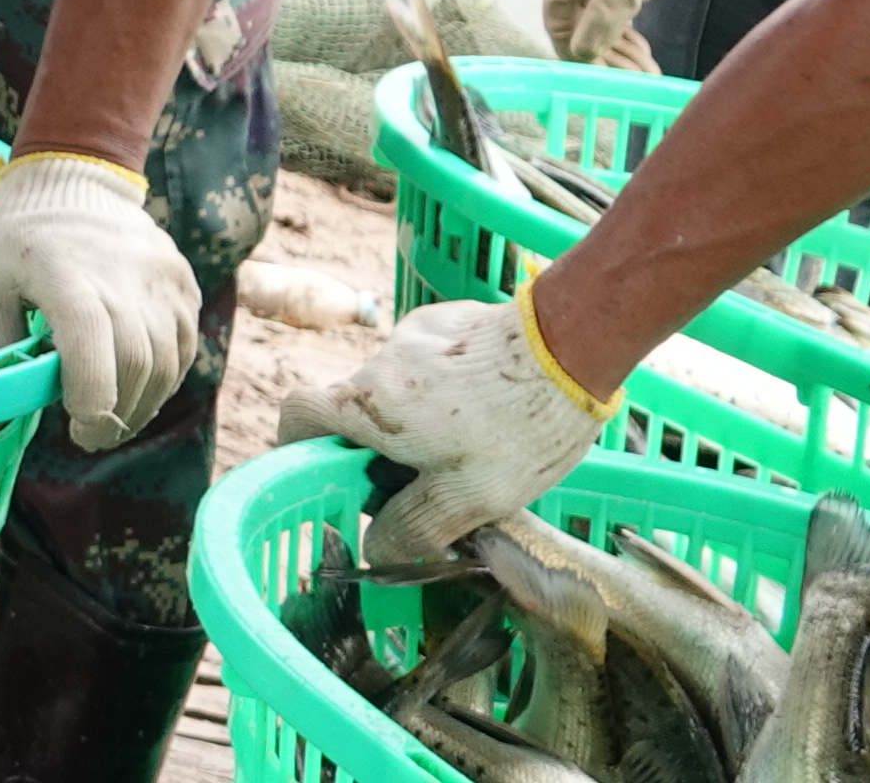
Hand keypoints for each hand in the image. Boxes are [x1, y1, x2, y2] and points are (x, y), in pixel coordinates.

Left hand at [0, 152, 202, 449]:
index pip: (92, 350)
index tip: (74, 425)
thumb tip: (7, 404)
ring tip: (113, 419)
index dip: (88, 400)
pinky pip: (184, 346)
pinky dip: (164, 378)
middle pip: (135, 366)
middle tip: (90, 437)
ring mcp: (161, 279)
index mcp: (66, 276)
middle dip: (115, 415)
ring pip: (167, 364)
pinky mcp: (182, 283)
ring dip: (142, 404)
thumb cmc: (16, 235)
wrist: (72, 177)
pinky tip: (136, 388)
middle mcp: (123, 277)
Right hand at [284, 293, 614, 560]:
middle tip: (427, 477)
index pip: (298, 414)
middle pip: (356, 407)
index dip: (298, 445)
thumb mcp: (470, 497)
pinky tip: (491, 402)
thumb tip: (374, 548)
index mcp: (371, 405)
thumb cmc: (518, 427)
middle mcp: (380, 362)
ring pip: (398, 387)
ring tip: (477, 441)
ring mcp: (413, 334)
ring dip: (419, 416)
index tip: (328, 473)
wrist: (571, 344)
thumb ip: (414, 526)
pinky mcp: (446, 320)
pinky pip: (429, 361)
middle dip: (381, 444)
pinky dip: (446, 386)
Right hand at [540, 0, 719, 68]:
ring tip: (648, 73)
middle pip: (579, 31)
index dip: (578, 55)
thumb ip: (604, 16)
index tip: (604, 80)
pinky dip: (626, 38)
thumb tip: (583, 53)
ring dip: (620, 53)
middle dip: (606, 58)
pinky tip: (644, 55)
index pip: (560, 26)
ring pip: (598, 28)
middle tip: (638, 80)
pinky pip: (613, 19)